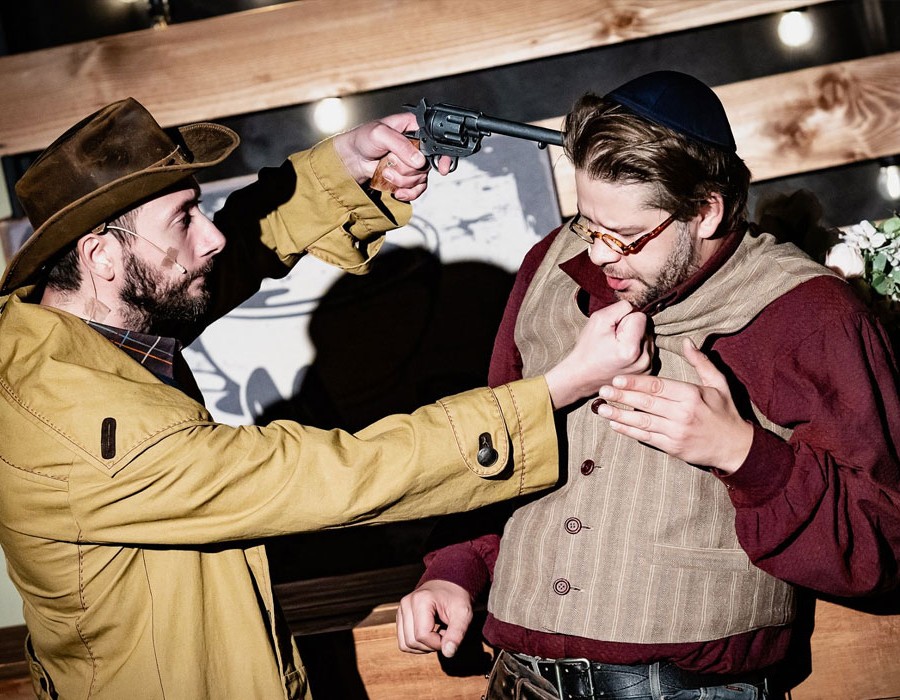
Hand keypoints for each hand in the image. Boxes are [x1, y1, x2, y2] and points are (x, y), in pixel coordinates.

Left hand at [331, 113, 451, 201]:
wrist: (352, 159)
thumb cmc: (363, 139)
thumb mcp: (380, 133)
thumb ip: (400, 144)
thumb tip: (418, 160)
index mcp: (414, 128)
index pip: (437, 140)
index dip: (442, 154)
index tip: (442, 166)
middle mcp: (417, 146)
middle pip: (427, 164)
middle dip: (407, 168)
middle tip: (390, 162)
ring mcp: (413, 163)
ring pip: (421, 179)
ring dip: (401, 180)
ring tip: (385, 172)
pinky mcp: (408, 178)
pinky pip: (417, 190)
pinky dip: (407, 193)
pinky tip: (396, 191)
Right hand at [396, 580, 472, 656]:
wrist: (450, 585)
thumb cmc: (457, 598)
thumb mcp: (463, 614)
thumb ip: (457, 633)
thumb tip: (448, 653)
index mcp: (420, 600)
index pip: (422, 636)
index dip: (438, 643)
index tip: (450, 635)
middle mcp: (406, 603)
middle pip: (412, 642)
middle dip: (431, 645)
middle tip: (444, 634)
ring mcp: (401, 610)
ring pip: (405, 644)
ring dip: (423, 646)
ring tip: (436, 633)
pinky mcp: (400, 617)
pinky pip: (403, 642)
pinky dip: (416, 644)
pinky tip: (429, 634)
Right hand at [544, 300, 652, 407]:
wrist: (582, 376)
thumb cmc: (588, 348)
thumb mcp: (599, 320)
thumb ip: (621, 308)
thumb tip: (636, 307)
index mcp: (632, 348)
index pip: (641, 316)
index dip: (625, 319)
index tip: (613, 331)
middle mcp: (644, 360)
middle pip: (646, 327)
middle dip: (631, 329)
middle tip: (613, 340)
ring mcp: (647, 368)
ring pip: (648, 337)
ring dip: (635, 338)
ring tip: (617, 348)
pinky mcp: (647, 371)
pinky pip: (647, 349)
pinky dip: (637, 349)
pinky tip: (623, 355)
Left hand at [596, 338, 752, 472]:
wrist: (735, 447)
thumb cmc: (725, 411)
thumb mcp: (718, 383)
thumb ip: (700, 362)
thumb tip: (686, 341)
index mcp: (692, 395)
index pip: (658, 387)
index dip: (635, 383)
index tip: (617, 379)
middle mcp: (682, 414)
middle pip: (646, 403)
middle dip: (622, 397)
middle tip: (603, 390)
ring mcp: (676, 432)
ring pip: (642, 422)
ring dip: (620, 415)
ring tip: (601, 408)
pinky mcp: (672, 447)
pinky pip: (646, 437)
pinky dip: (629, 431)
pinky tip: (615, 424)